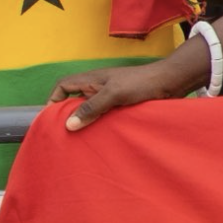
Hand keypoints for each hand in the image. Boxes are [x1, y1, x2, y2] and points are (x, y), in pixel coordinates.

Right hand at [49, 61, 188, 130]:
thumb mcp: (114, 94)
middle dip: (67, 116)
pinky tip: (99, 139)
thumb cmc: (142, 83)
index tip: (50, 119)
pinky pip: (104, 116)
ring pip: (90, 110)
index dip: (54, 99)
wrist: (171, 82)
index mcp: (92, 80)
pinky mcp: (122, 105)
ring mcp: (110, 97)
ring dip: (85, 123)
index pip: (64, 86)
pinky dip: (99, 125)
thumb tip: (68, 125)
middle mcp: (98, 87)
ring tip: (79, 142)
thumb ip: (91, 108)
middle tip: (62, 136)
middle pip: (74, 101)